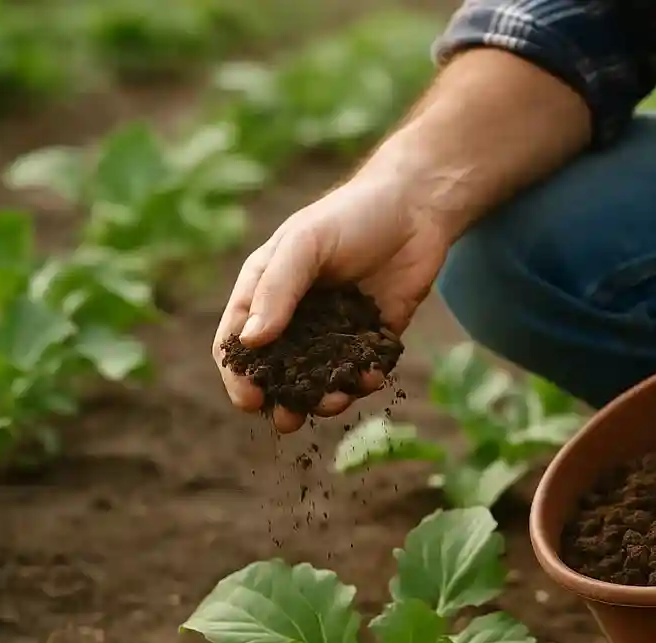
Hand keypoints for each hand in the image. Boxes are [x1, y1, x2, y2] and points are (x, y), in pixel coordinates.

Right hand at [214, 165, 453, 432]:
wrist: (417, 208)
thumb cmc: (351, 216)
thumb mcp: (305, 244)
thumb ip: (278, 289)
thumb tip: (251, 342)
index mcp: (266, 291)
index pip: (237, 342)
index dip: (238, 375)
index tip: (250, 401)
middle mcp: (296, 316)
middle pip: (278, 372)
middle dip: (281, 399)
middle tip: (290, 420)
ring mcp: (334, 330)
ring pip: (320, 378)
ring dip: (324, 396)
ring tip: (335, 401)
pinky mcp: (372, 337)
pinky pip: (361, 370)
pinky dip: (364, 380)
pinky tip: (373, 377)